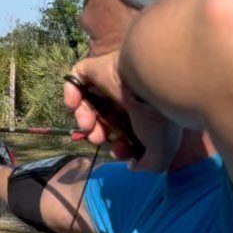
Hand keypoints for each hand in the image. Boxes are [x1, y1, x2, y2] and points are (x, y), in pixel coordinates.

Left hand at [66, 54, 181, 170]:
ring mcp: (112, 82)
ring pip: (89, 102)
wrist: (152, 83)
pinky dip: (71, 93)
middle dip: (99, 133)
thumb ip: (148, 163)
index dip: (119, 145)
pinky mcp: (96, 68)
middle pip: (105, 118)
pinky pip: (77, 78)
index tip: (118, 151)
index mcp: (146, 113)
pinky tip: (74, 104)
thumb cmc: (158, 118)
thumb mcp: (161, 150)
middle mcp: (128, 97)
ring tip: (86, 125)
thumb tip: (132, 165)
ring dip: (84, 118)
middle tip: (98, 138)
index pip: (126, 131)